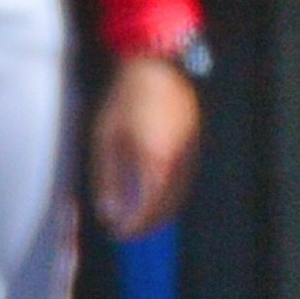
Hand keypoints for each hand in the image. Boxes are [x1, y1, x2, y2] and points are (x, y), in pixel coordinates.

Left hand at [91, 53, 203, 239]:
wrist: (157, 66)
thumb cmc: (124, 100)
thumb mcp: (105, 139)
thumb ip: (107, 178)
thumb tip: (109, 211)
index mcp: (154, 162)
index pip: (146, 209)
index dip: (131, 226)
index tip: (117, 232)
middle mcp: (177, 161)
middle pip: (167, 208)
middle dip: (147, 225)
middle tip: (128, 232)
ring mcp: (189, 152)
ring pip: (179, 195)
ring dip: (161, 212)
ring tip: (142, 218)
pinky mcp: (194, 142)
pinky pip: (185, 179)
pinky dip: (171, 194)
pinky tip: (156, 192)